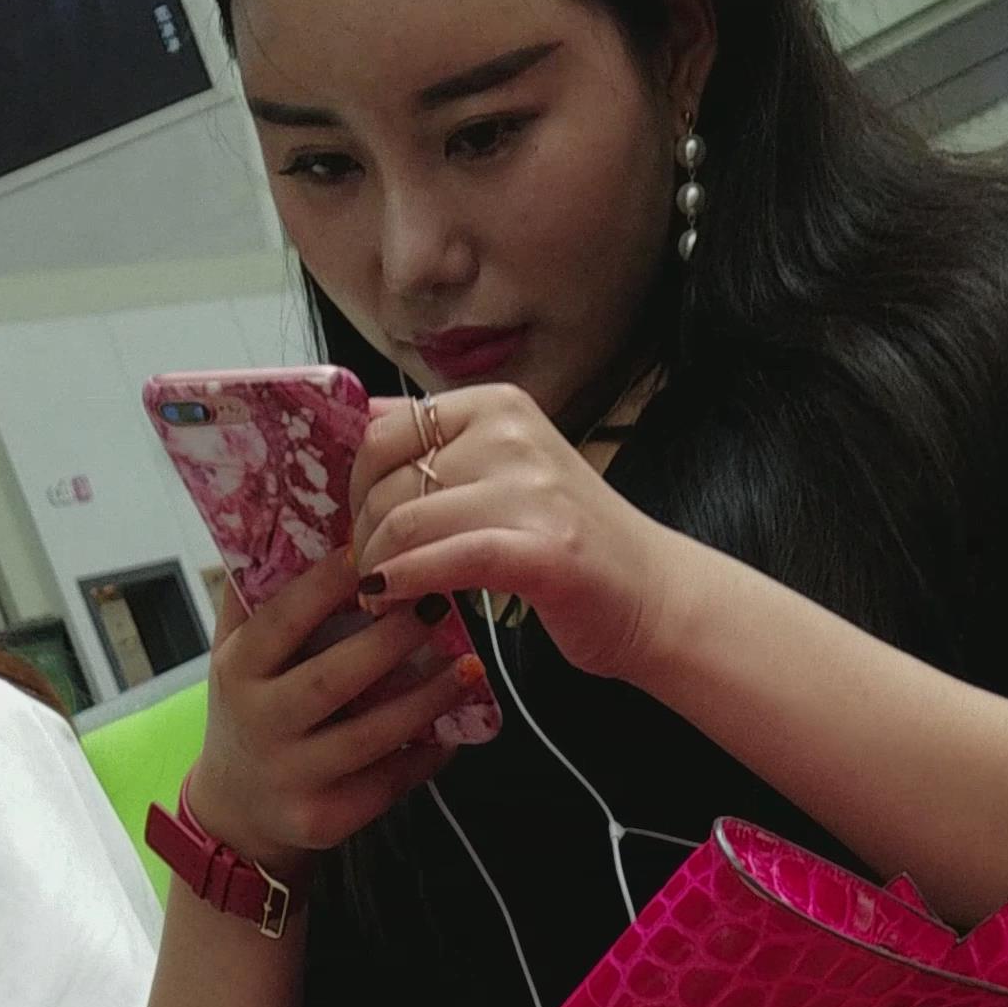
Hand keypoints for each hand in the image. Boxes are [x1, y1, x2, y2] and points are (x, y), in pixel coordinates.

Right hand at [187, 553, 479, 870]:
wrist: (237, 811)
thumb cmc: (254, 708)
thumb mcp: (240, 652)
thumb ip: (264, 595)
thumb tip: (314, 515)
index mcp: (238, 669)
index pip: (282, 618)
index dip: (327, 584)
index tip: (374, 548)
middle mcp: (260, 723)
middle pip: (333, 678)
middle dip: (391, 639)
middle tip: (438, 602)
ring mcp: (292, 777)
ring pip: (371, 735)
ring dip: (427, 699)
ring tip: (470, 665)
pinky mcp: (325, 819)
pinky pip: (388, 783)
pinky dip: (426, 754)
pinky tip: (456, 728)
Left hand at [349, 387, 685, 684]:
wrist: (653, 597)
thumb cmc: (569, 544)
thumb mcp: (503, 475)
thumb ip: (443, 453)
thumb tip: (360, 433)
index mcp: (497, 406)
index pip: (386, 428)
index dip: (354, 482)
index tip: (358, 523)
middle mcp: (511, 435)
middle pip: (390, 476)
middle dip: (362, 530)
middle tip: (365, 570)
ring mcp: (530, 490)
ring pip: (408, 519)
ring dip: (376, 564)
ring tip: (377, 593)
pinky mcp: (541, 551)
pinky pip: (446, 560)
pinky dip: (405, 582)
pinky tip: (389, 600)